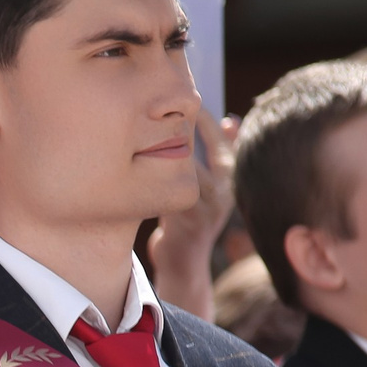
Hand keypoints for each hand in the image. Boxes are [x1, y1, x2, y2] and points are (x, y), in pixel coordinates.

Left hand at [147, 110, 239, 319]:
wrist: (183, 264)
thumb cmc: (191, 217)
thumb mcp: (210, 184)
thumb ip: (217, 155)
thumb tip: (231, 119)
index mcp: (229, 179)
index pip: (220, 142)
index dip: (202, 121)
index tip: (182, 102)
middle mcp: (222, 194)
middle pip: (202, 154)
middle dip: (181, 132)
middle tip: (159, 112)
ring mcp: (205, 211)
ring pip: (184, 174)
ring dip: (164, 156)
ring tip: (142, 136)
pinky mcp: (185, 225)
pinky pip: (168, 196)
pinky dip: (153, 181)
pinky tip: (135, 167)